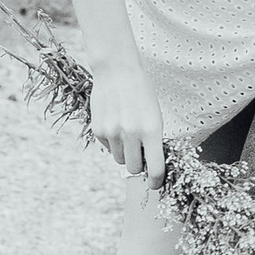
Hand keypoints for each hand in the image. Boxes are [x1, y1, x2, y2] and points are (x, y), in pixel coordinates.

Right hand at [88, 56, 167, 179]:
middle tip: (141, 154)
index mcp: (151, 130)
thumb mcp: (155, 115)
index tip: (156, 184)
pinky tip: (116, 123)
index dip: (157, 181)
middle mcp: (131, 133)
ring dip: (125, 153)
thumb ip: (154, 140)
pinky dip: (113, 142)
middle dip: (139, 166)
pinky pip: (107, 148)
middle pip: (134, 169)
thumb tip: (150, 165)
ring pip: (119, 159)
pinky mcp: (98, 130)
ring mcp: (112, 132)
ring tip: (128, 133)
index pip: (155, 168)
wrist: (117, 71)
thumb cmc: (141, 93)